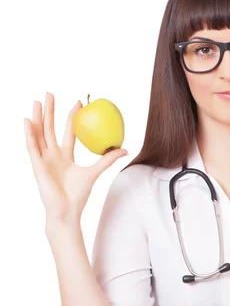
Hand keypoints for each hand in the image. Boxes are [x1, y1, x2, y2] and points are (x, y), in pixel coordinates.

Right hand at [24, 92, 127, 222]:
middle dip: (49, 111)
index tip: (78, 102)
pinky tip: (28, 120)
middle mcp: (52, 156)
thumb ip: (107, 159)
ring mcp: (43, 160)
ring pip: (39, 134)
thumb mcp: (95, 172)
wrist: (66, 212)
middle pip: (49, 128)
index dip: (72, 117)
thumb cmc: (78, 196)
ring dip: (38, 117)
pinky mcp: (36, 165)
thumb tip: (125, 149)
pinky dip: (29, 133)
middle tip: (49, 93)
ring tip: (37, 101)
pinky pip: (32, 146)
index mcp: (65, 157)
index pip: (68, 132)